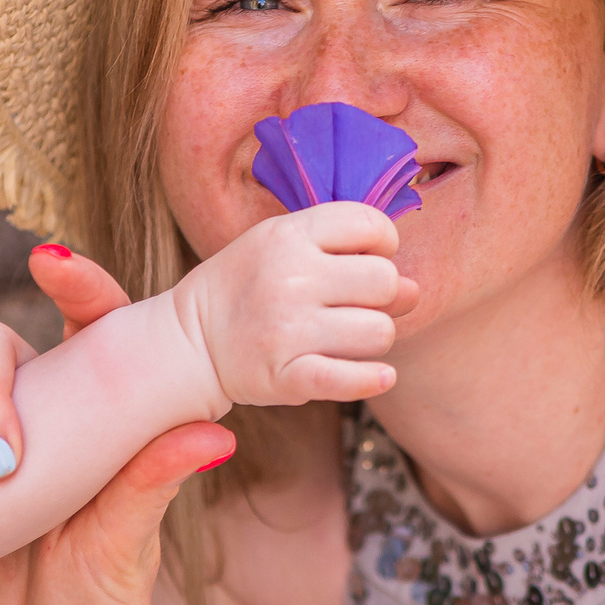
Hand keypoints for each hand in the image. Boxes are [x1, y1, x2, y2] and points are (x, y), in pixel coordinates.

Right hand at [170, 202, 417, 408]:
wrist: (191, 341)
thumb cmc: (248, 287)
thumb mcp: (284, 247)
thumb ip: (347, 254)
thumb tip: (413, 289)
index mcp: (289, 235)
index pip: (372, 225)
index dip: (383, 244)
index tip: (365, 260)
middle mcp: (290, 277)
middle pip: (385, 281)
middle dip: (381, 296)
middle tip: (354, 306)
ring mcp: (288, 329)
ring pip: (379, 332)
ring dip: (374, 339)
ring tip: (348, 338)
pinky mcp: (287, 375)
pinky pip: (353, 379)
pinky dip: (373, 379)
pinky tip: (378, 375)